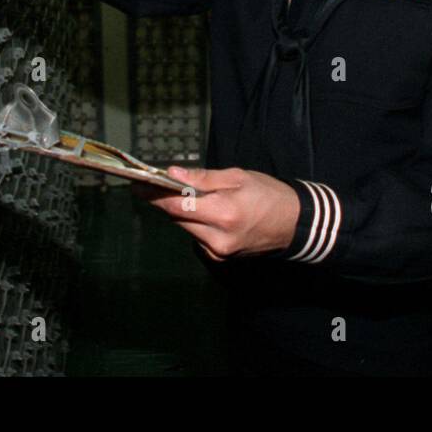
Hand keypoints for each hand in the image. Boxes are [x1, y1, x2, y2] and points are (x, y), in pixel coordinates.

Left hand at [142, 166, 300, 260]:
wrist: (294, 223)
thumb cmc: (268, 194)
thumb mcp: (237, 177)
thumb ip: (203, 178)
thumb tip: (172, 175)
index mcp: (223, 214)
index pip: (177, 205)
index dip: (154, 195)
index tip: (137, 184)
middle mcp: (218, 238)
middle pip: (178, 217)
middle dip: (166, 200)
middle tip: (154, 183)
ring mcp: (219, 251)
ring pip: (186, 227)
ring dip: (180, 211)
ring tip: (180, 194)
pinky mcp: (221, 257)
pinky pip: (197, 236)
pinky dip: (194, 221)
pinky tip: (201, 210)